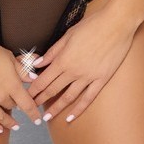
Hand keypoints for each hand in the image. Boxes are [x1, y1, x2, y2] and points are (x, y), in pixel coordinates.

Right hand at [0, 36, 45, 133]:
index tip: (38, 120)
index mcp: (11, 85)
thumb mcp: (9, 58)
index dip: (33, 113)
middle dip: (15, 106)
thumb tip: (34, 78)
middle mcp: (0, 97)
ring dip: (7, 123)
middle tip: (17, 107)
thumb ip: (22, 70)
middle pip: (12, 107)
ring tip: (13, 126)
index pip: (27, 104)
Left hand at [27, 7, 137, 122]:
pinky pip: (88, 98)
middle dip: (40, 100)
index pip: (44, 79)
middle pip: (53, 90)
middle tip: (32, 108)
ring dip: (56, 108)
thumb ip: (53, 51)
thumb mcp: (68, 35)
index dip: (34, 89)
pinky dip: (78, 109)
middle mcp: (74, 71)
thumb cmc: (92, 25)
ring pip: (68, 97)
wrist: (116, 24)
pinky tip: (71, 117)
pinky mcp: (101, 80)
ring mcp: (88, 77)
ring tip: (47, 119)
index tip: (26, 96)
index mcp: (64, 59)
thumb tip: (37, 63)